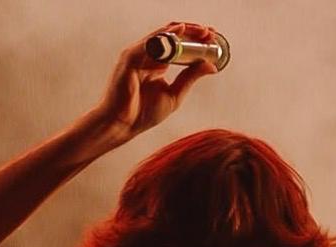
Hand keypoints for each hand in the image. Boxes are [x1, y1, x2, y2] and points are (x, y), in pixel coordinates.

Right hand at [94, 22, 219, 141]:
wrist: (122, 125)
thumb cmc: (143, 113)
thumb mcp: (174, 94)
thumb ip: (191, 77)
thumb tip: (212, 66)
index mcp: (158, 63)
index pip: (178, 44)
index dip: (196, 39)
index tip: (213, 39)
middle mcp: (148, 55)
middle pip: (173, 35)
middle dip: (194, 32)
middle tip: (211, 33)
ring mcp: (138, 54)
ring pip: (164, 35)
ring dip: (185, 31)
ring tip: (202, 33)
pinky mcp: (130, 58)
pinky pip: (150, 42)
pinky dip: (165, 35)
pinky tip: (179, 32)